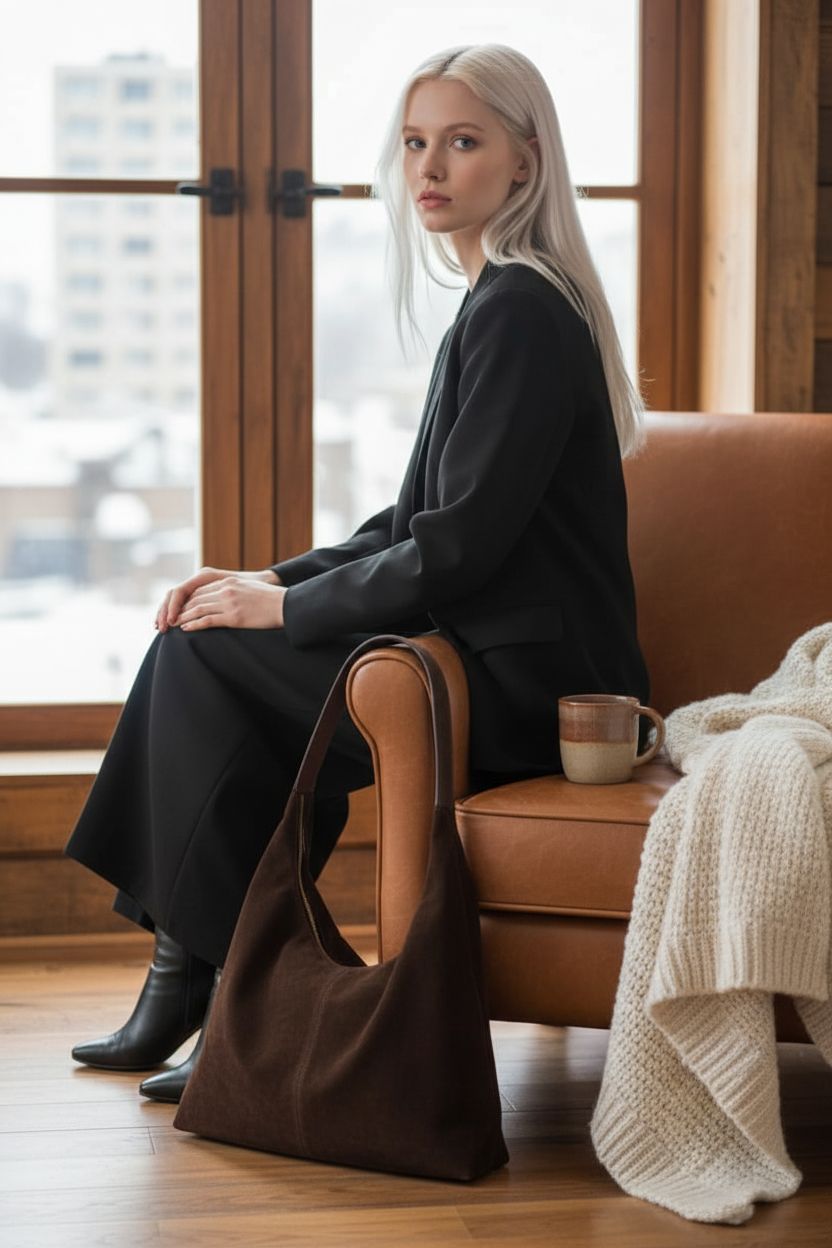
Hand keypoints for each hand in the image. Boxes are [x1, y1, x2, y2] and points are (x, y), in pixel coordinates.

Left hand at [156, 567, 281, 631]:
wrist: (287, 605)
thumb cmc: (271, 600)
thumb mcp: (249, 589)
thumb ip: (234, 591)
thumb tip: (222, 602)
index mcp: (229, 581)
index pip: (200, 590)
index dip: (186, 600)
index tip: (178, 608)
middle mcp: (226, 589)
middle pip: (195, 598)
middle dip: (180, 609)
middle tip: (169, 618)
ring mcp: (230, 602)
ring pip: (198, 608)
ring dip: (183, 617)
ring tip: (173, 625)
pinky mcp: (234, 616)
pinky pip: (208, 620)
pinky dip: (194, 624)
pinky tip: (186, 628)